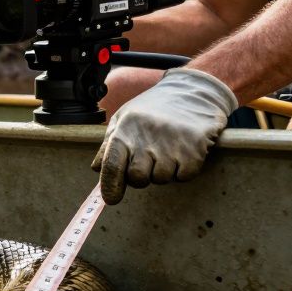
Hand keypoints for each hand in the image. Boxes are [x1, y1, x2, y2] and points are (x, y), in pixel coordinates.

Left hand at [92, 68, 237, 203]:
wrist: (194, 91)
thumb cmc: (154, 107)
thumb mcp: (125, 117)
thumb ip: (109, 143)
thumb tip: (96, 168)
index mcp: (126, 129)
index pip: (112, 164)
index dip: (110, 185)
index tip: (111, 199)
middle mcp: (147, 137)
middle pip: (137, 178)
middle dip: (140, 177)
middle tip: (148, 162)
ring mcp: (172, 144)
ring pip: (161, 179)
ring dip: (163, 172)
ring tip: (167, 151)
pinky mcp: (195, 150)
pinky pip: (184, 176)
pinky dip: (183, 171)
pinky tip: (183, 153)